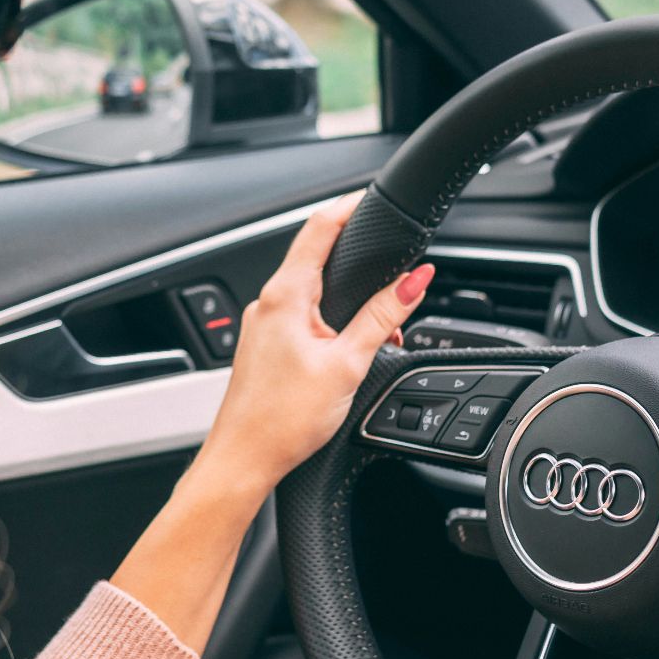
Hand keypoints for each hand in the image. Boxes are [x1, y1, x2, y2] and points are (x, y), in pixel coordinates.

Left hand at [197, 192, 432, 497]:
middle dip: (356, 260)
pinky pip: (300, 318)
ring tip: (379, 328)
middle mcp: (267, 303)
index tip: (372, 197)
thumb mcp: (347, 363)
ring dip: (346, 299)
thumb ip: (383, 317)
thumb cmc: (282, 420)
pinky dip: (329, 322)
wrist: (243, 461)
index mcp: (285, 295)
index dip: (349, 206)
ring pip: (310, 292)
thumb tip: (415, 279)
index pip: (319, 227)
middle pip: (315, 257)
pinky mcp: (264, 347)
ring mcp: (262, 325)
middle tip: (391, 264)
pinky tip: (348, 349)